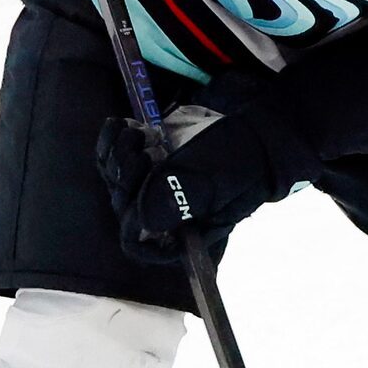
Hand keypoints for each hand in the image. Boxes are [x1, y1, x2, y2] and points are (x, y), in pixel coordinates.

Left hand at [96, 106, 315, 259]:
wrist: (257, 132)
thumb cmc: (244, 161)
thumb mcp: (218, 183)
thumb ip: (182, 199)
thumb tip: (141, 219)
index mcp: (183, 231)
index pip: (141, 244)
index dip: (129, 222)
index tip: (137, 190)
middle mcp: (164, 213)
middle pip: (123, 207)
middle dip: (124, 177)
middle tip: (142, 149)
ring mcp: (153, 185)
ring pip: (114, 179)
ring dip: (116, 154)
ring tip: (135, 133)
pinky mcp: (148, 160)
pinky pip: (113, 157)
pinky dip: (110, 140)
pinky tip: (122, 123)